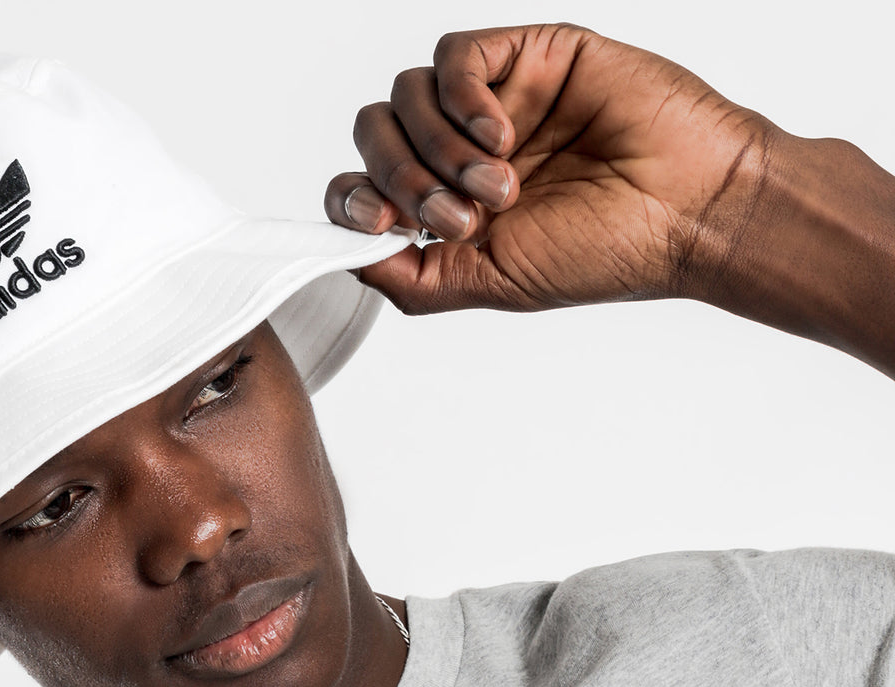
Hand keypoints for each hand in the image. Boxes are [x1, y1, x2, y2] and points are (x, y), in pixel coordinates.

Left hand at [324, 22, 780, 315]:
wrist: (687, 211)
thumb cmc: (603, 252)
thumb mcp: (488, 285)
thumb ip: (411, 277)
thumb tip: (344, 255)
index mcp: (446, 208)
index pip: (362, 185)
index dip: (352, 200)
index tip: (380, 225)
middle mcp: (460, 152)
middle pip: (375, 133)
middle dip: (402, 179)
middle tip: (461, 217)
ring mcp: (493, 101)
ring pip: (406, 93)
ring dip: (439, 148)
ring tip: (500, 186)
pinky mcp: (527, 56)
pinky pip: (455, 55)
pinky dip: (463, 97)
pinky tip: (503, 137)